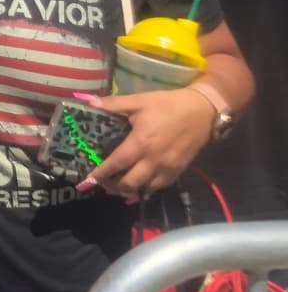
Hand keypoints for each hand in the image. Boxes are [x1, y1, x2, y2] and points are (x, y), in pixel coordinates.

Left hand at [76, 89, 213, 199]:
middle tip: (103, 182)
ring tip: (117, 186)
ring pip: (145, 189)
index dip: (102, 173)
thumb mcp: (139, 100)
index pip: (117, 163)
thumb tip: (90, 102)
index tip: (89, 179)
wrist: (202, 111)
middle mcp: (153, 160)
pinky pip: (159, 187)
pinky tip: (139, 186)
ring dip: (129, 190)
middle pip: (130, 183)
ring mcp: (168, 168)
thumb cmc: (168, 105)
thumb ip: (113, 104)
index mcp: (141, 143)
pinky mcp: (178, 171)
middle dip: (113, 186)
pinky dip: (146, 189)